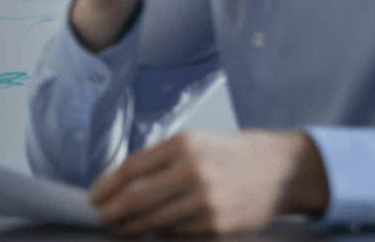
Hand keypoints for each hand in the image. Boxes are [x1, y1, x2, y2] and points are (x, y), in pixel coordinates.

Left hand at [91, 130, 329, 235]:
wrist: (281, 170)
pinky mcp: (218, 226)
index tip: (93, 198)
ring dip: (132, 227)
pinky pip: (177, 233)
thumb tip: (120, 184)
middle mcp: (193, 173)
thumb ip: (158, 160)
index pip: (130, 170)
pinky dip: (160, 233)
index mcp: (182, 146)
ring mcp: (206, 202)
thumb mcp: (193, 142)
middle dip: (113, 212)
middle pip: (136, 199)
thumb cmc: (229, 153)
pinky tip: (151, 231)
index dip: (106, 186)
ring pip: (154, 221)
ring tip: (121, 226)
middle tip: (101, 218)